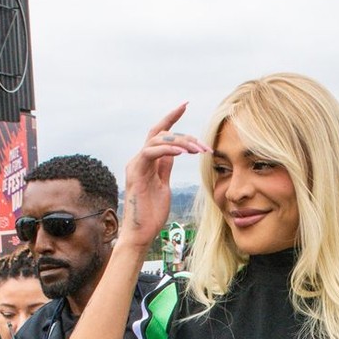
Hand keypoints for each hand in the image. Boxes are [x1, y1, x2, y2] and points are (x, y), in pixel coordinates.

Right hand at [120, 105, 206, 250]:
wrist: (140, 234)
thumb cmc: (151, 214)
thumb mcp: (163, 186)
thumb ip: (165, 168)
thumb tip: (176, 152)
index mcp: (147, 162)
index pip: (160, 133)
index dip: (171, 118)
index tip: (185, 105)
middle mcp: (140, 160)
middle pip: (160, 133)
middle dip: (182, 131)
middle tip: (203, 143)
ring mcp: (136, 165)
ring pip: (157, 139)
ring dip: (180, 142)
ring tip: (198, 151)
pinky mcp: (135, 174)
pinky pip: (150, 152)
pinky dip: (166, 149)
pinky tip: (181, 152)